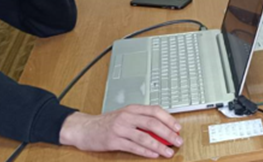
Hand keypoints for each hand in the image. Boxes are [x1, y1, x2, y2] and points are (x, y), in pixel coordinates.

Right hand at [59, 107, 182, 158]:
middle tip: (178, 141)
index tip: (178, 128)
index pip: (155, 111)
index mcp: (132, 109)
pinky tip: (154, 155)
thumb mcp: (125, 116)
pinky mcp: (113, 141)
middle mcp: (126, 117)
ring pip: (144, 137)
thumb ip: (142, 120)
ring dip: (159, 146)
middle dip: (168, 134)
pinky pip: (133, 147)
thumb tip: (163, 129)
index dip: (169, 119)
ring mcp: (119, 129)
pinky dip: (145, 152)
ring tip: (168, 152)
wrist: (84, 128)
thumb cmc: (107, 123)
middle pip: (152, 124)